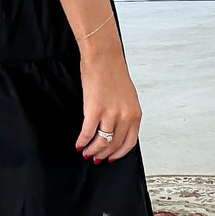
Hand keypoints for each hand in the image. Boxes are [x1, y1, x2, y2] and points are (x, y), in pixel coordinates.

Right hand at [76, 32, 141, 161]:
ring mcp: (110, 113)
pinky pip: (88, 132)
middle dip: (103, 154)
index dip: (119, 153)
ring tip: (86, 152)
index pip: (130, 142)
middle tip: (95, 158)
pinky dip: (82, 141)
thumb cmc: (113, 72)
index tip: (112, 158)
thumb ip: (125, 114)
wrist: (104, 57)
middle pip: (114, 145)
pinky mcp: (94, 109)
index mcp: (135, 113)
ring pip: (102, 142)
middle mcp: (125, 116)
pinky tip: (79, 144)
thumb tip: (117, 129)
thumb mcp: (127, 97)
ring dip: (92, 150)